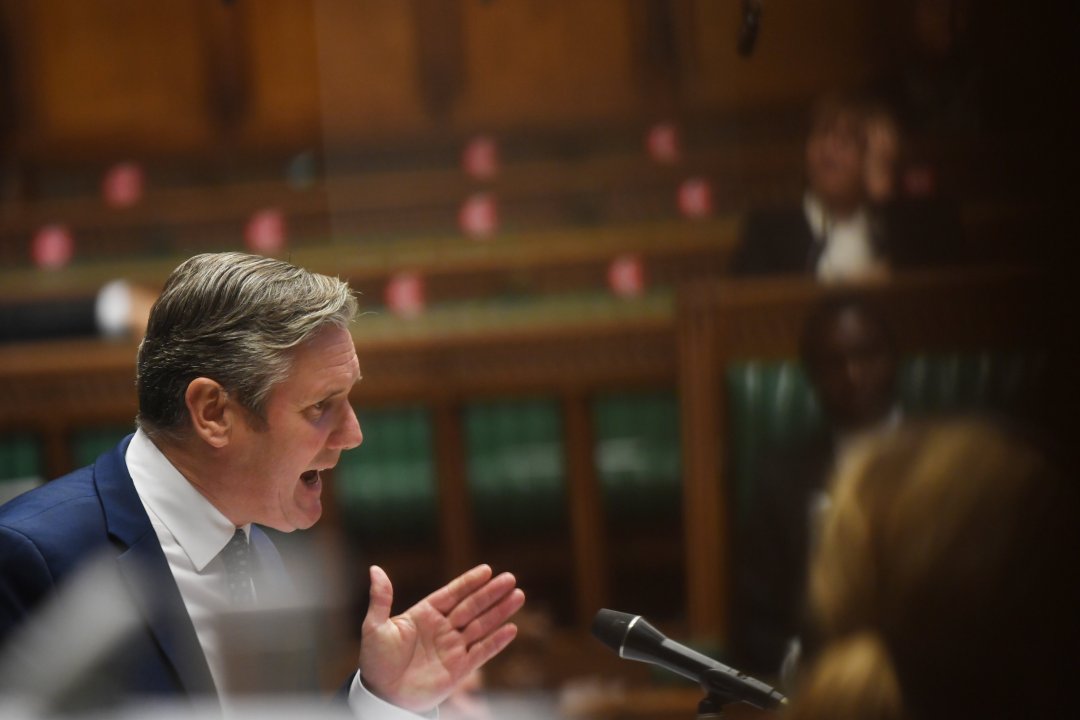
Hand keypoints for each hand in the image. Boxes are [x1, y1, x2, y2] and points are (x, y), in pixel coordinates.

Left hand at [358, 564, 524, 712]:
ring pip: (481, 626)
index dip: (469, 582)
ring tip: (518, 596)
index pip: (452, 593)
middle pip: (472, 606)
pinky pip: (482, 652)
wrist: (382, 696)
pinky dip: (497, 641)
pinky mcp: (459, 670)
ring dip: (500, 612)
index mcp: (425, 614)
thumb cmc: (376, 661)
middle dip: (491, 593)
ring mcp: (452, 648)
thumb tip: (375, 569)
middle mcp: (443, 628)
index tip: (487, 570)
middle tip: (510, 579)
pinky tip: (512, 629)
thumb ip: (381, 599)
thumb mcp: (374, 627)